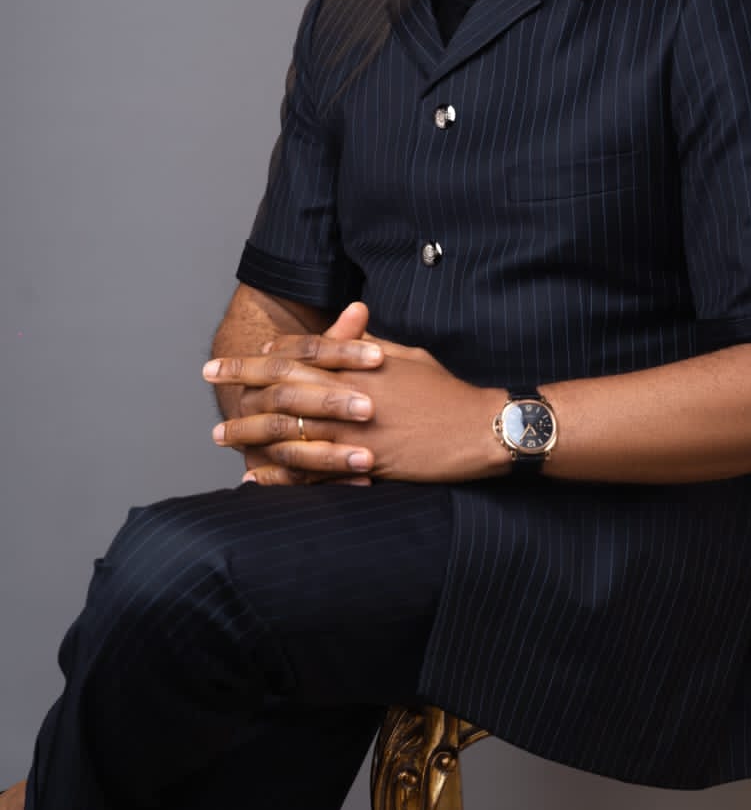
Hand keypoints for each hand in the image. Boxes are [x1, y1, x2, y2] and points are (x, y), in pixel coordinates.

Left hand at [208, 328, 506, 485]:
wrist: (479, 426)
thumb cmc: (445, 389)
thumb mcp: (406, 355)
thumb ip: (368, 346)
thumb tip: (346, 333)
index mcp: (356, 363)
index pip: (295, 354)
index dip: (260, 358)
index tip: (235, 362)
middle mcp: (347, 393)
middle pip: (281, 388)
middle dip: (241, 387)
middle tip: (212, 390)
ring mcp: (353, 430)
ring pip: (288, 430)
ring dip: (251, 433)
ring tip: (224, 438)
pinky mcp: (364, 463)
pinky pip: (311, 471)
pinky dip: (280, 474)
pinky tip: (256, 476)